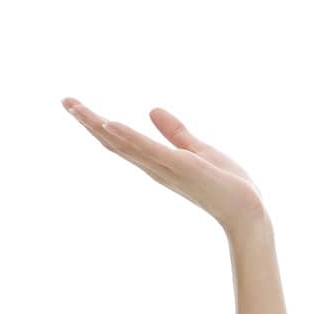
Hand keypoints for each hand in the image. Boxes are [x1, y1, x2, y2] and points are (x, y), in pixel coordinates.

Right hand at [62, 98, 266, 234]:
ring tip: (76, 107)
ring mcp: (167, 168)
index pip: (121, 141)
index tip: (74, 105)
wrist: (248, 212)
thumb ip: (175, 133)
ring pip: (126, 144)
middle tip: (65, 101)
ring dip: (100, 125)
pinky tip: (111, 124)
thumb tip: (152, 109)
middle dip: (88, 122)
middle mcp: (156, 167)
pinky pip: (151, 151)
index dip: (96, 123)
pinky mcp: (182, 168)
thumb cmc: (227, 186)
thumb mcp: (197, 151)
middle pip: (114, 142)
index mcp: (158, 162)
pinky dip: (130, 138)